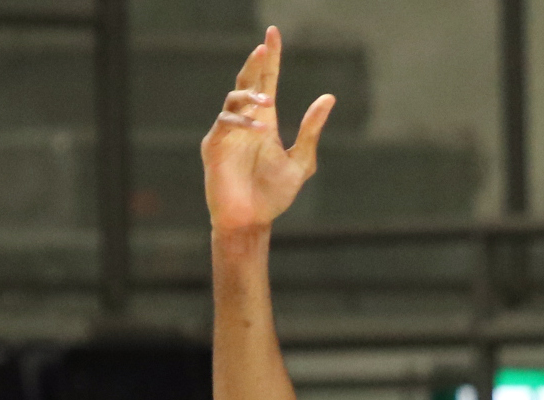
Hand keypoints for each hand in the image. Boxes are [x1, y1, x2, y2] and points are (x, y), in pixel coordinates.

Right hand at [202, 26, 334, 233]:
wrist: (252, 221)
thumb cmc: (274, 196)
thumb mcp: (301, 162)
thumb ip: (311, 131)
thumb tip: (328, 98)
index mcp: (266, 121)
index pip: (267, 82)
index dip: (270, 58)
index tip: (273, 34)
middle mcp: (246, 122)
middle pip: (248, 82)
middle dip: (255, 63)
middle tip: (264, 46)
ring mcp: (228, 132)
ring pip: (234, 98)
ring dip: (251, 95)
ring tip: (268, 102)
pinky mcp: (214, 146)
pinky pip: (225, 123)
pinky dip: (241, 122)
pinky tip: (258, 129)